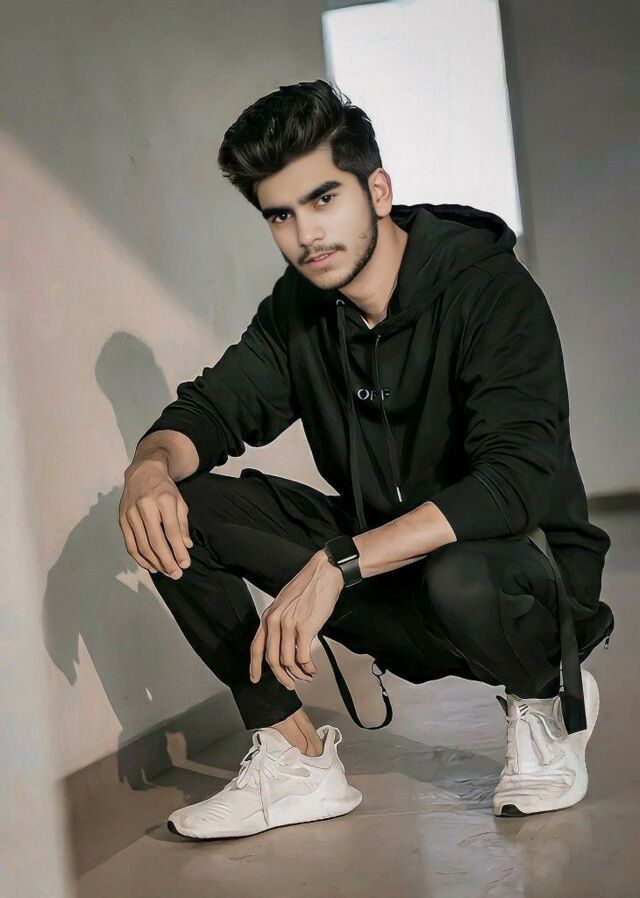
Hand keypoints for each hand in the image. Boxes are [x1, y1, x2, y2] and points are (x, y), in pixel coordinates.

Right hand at [119, 457, 192, 577]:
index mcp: (163, 500)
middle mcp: (145, 506)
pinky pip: (130, 543)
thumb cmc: (165, 489)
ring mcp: (130, 513)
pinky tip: (150, 566)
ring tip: (165, 572)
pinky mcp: (121, 519)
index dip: (178, 550)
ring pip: (141, 544)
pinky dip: (139, 558)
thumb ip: (182, 524)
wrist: (143, 472)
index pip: (171, 530)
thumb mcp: (179, 501)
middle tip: (176, 574)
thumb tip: (186, 546)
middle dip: (166, 560)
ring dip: (154, 562)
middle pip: (155, 540)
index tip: (185, 564)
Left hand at [249, 550, 344, 688]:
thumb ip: (280, 622)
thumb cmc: (308, 587)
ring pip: (288, 661)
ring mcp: (289, 625)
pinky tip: (312, 668)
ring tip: (306, 675)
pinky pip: (303, 657)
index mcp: (268, 616)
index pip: (256, 647)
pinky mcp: (305, 628)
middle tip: (290, 684)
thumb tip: (283, 645)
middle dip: (281, 677)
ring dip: (298, 673)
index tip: (255, 679)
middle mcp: (275, 621)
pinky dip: (308, 668)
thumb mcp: (285, 603)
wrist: (323, 574)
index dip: (254, 666)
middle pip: (272, 660)